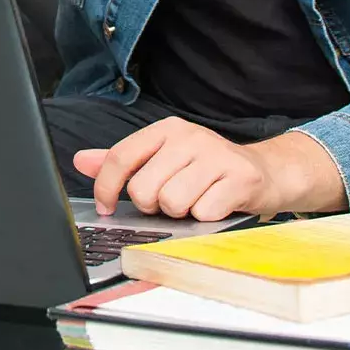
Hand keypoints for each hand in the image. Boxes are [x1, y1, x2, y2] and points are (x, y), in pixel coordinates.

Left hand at [72, 118, 349, 220]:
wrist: (268, 172)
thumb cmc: (209, 169)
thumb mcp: (165, 158)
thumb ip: (124, 161)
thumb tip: (81, 160)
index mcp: (167, 130)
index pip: (120, 157)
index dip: (106, 188)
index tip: (107, 207)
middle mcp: (190, 137)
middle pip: (144, 188)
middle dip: (153, 205)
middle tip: (171, 201)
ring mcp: (216, 156)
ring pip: (172, 203)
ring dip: (181, 213)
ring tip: (196, 201)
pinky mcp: (239, 178)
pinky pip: (202, 213)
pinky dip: (206, 219)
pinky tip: (216, 206)